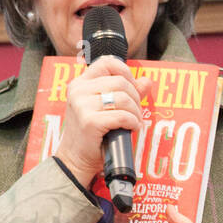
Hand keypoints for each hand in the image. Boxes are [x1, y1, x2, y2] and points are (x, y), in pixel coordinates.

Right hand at [52, 56, 154, 186]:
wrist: (75, 159)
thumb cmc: (91, 134)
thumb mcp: (105, 108)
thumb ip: (126, 92)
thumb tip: (147, 81)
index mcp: (79, 84)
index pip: (107, 63)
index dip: (125, 72)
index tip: (131, 88)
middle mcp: (78, 91)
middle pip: (120, 81)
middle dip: (135, 97)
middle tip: (135, 112)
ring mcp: (81, 105)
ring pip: (123, 98)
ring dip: (135, 112)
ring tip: (134, 122)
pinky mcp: (89, 121)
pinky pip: (122, 116)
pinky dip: (132, 122)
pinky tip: (130, 128)